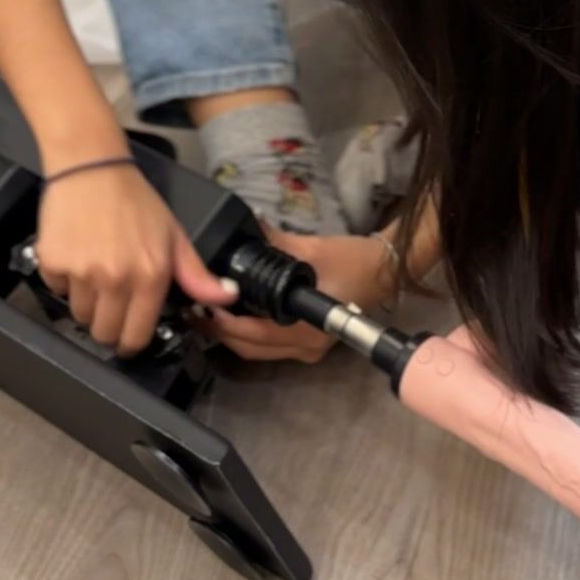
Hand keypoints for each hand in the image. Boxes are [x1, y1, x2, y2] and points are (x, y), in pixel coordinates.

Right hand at [36, 161, 238, 354]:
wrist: (92, 166)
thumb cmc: (135, 201)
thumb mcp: (174, 235)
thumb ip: (197, 274)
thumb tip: (228, 297)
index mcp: (150, 276)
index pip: (135, 337)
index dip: (131, 340)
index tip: (128, 333)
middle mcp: (116, 279)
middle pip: (103, 334)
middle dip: (107, 323)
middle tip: (111, 298)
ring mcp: (82, 272)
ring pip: (79, 315)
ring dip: (86, 300)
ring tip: (95, 268)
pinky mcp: (53, 262)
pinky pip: (56, 289)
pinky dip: (64, 279)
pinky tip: (76, 253)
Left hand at [208, 225, 393, 363]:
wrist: (384, 271)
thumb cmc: (351, 261)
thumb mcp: (310, 248)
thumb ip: (272, 242)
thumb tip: (243, 228)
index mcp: (305, 327)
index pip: (253, 334)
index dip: (223, 323)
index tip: (202, 305)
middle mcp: (305, 347)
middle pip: (249, 348)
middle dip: (220, 331)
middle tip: (196, 309)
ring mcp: (308, 350)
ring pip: (257, 351)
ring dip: (232, 335)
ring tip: (210, 311)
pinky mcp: (309, 346)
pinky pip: (270, 347)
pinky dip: (250, 334)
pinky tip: (236, 315)